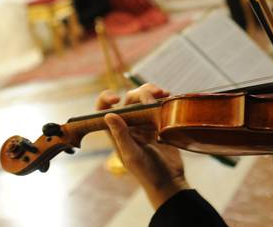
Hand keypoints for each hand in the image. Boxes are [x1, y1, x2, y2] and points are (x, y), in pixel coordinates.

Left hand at [97, 85, 189, 208]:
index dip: (106, 98)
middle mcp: (130, 124)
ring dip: (152, 92)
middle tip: (154, 97)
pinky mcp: (159, 122)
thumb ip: (121, 135)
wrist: (169, 180)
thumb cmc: (147, 173)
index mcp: (117, 132)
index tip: (117, 98)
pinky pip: (158, 104)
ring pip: (144, 98)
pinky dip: (163, 98)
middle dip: (141, 93)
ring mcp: (145, 122)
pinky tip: (169, 98)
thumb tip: (108, 115)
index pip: (104, 109)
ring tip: (163, 94)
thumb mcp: (132, 156)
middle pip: (130, 98)